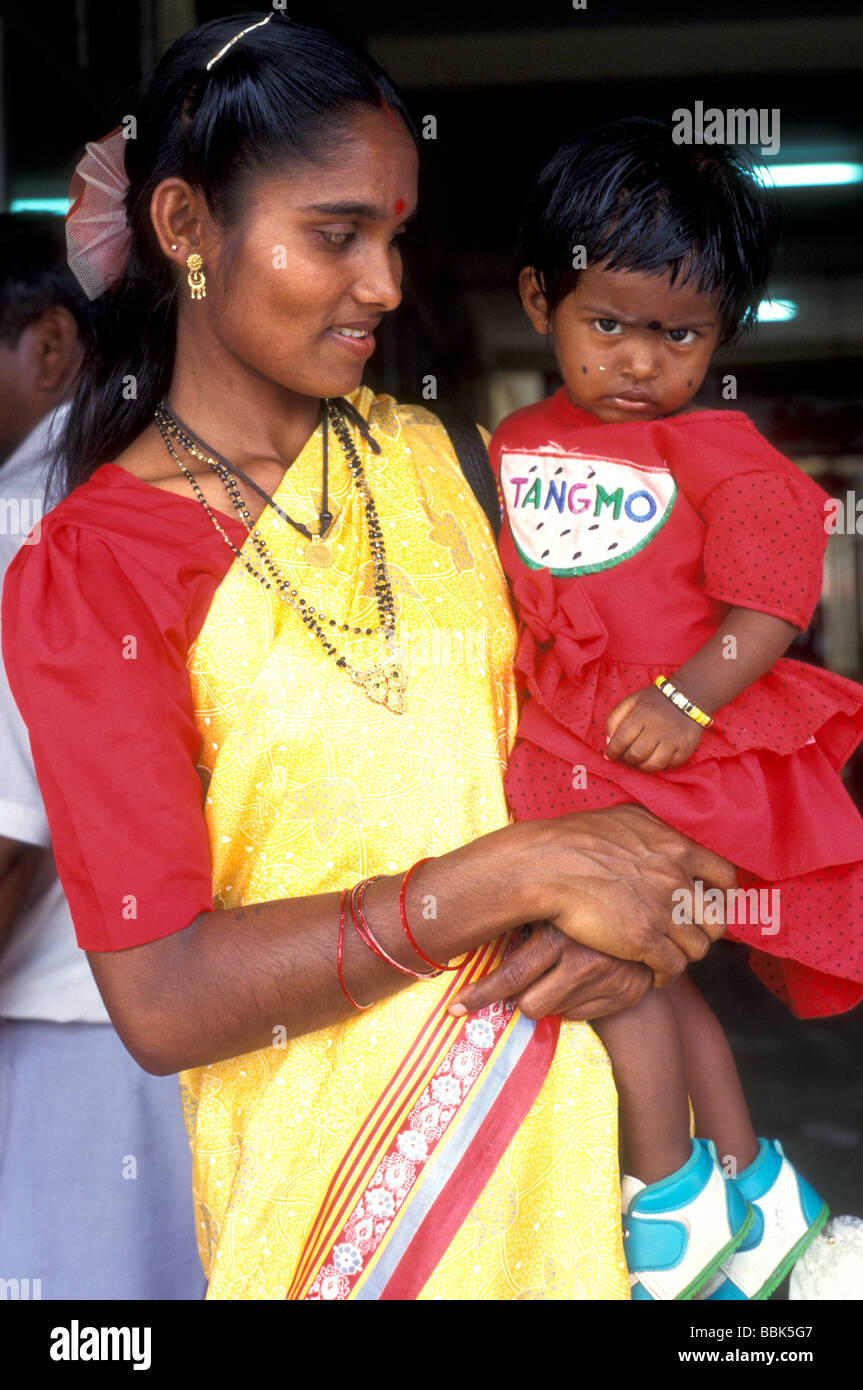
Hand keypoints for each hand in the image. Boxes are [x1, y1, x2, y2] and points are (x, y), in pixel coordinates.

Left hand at [449, 922, 652, 1020]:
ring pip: (551, 1012)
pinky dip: (571, 1003)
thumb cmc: (581, 908)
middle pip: (529, 1005)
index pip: (511, 975)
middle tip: (515, 987)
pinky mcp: (624, 995)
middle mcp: (584, 957)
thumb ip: (522, 919)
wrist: (644, 918)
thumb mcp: (552, 907)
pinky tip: (580, 980)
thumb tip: (467, 927)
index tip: (456, 1008)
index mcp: (560, 933)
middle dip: (518, 1000)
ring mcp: (607, 979)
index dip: (479, 995)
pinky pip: (576, 1016)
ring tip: (556, 973)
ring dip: (546, 998)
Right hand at [524, 804, 734, 986]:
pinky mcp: (643, 940)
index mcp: (676, 847)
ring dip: (684, 955)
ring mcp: (662, 910)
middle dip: (704, 931)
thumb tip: (669, 838)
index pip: (725, 877)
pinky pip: (673, 967)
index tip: (710, 904)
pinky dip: (665, 975)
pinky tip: (652, 972)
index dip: (721, 895)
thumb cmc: (575, 839)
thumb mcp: (626, 819)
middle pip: (716, 919)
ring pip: (698, 947)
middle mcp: (676, 878)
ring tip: (667, 956)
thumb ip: (657, 832)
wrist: (546, 865)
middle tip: (688, 936)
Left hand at [605, 684, 704, 770]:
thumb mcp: (630, 702)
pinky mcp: (686, 748)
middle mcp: (658, 728)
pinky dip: (660, 764)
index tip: (609, 755)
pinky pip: (669, 766)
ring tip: (641, 757)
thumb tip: (610, 743)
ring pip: (652, 765)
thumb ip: (614, 720)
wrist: (688, 696)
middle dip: (627, 758)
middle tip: (627, 754)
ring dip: (642, 765)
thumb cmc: (653, 702)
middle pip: (635, 755)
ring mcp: (674, 739)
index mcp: (641, 715)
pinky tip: (657, 755)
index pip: (620, 740)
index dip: (612, 751)